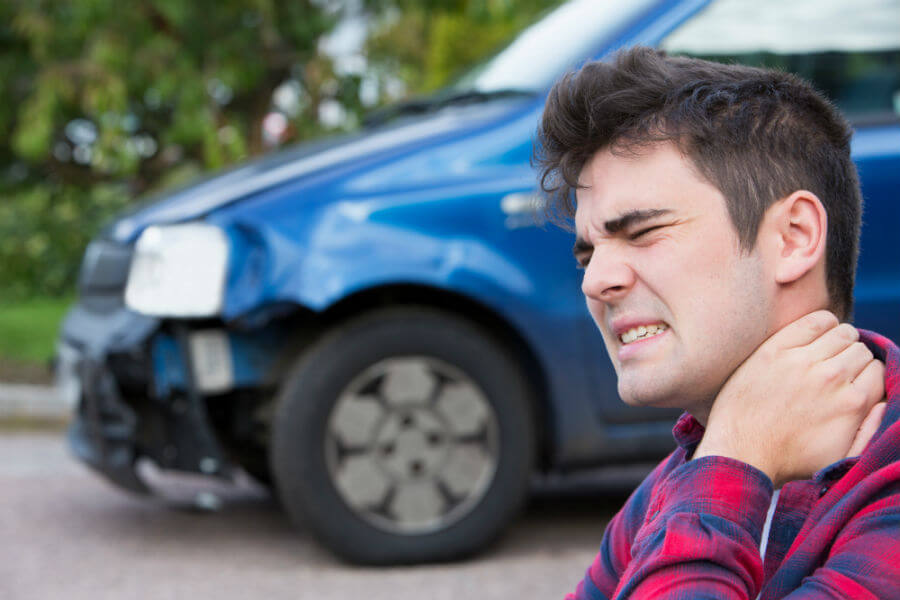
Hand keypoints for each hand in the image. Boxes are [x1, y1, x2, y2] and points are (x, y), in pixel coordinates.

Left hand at [694, 310, 884, 487]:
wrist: (741, 451)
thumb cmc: (790, 459)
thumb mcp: (843, 458)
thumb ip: (871, 430)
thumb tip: (881, 402)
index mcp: (853, 403)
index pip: (877, 370)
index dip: (866, 376)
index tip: (851, 382)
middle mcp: (832, 378)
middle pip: (860, 350)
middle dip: (853, 359)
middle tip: (834, 372)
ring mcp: (802, 361)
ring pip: (841, 333)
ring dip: (839, 341)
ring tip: (825, 355)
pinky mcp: (775, 350)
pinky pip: (813, 321)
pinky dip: (822, 323)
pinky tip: (814, 336)